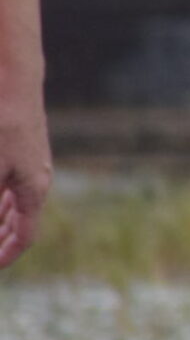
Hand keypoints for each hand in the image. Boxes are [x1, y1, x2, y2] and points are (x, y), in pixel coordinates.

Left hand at [0, 104, 51, 270]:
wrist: (14, 84)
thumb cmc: (2, 127)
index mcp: (34, 190)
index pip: (26, 235)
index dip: (7, 255)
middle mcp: (37, 180)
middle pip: (21, 222)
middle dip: (2, 239)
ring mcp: (30, 164)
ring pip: (15, 203)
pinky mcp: (20, 150)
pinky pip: (10, 186)